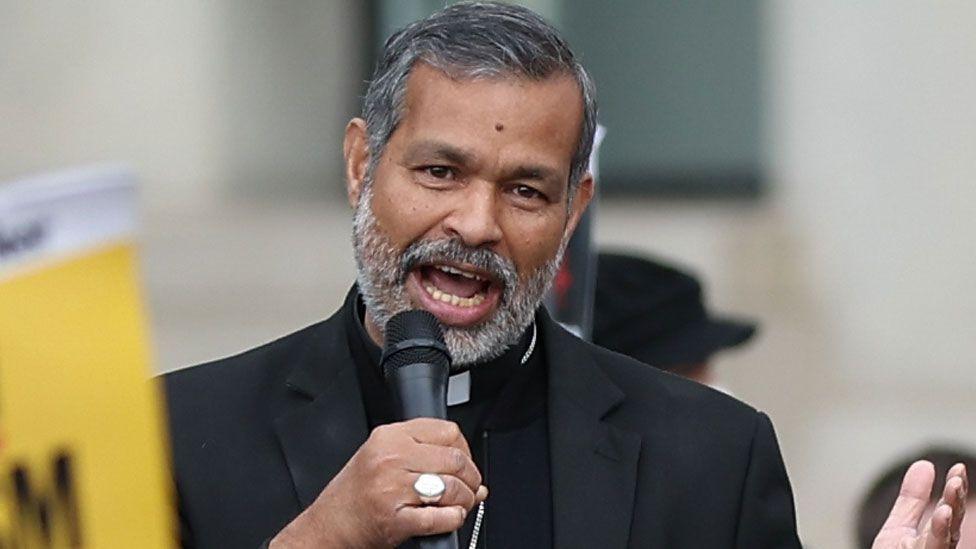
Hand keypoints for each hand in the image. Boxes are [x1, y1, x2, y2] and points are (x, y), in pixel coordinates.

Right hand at [270, 418, 487, 547]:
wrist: (326, 526)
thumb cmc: (354, 494)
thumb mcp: (381, 457)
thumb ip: (422, 456)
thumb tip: (470, 474)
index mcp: (389, 437)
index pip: (447, 432)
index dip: (465, 449)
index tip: (465, 463)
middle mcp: (390, 459)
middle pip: (454, 459)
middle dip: (471, 478)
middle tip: (469, 489)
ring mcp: (392, 489)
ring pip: (452, 488)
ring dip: (465, 500)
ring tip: (459, 505)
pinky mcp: (394, 519)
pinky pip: (440, 517)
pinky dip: (453, 519)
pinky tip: (450, 517)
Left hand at [872, 460, 967, 548]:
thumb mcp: (900, 525)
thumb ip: (913, 499)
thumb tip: (924, 464)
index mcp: (935, 537)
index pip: (949, 510)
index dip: (954, 490)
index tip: (958, 468)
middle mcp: (938, 547)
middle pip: (950, 524)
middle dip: (954, 503)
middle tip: (957, 480)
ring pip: (943, 540)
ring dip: (947, 521)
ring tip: (948, 503)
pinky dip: (938, 536)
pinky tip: (941, 519)